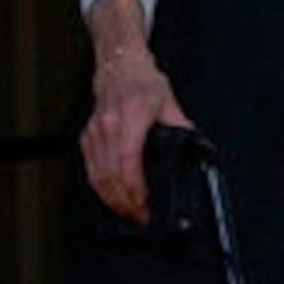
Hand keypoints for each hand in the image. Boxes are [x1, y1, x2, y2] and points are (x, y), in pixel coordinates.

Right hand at [80, 51, 192, 223]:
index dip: (134, 187)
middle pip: (110, 175)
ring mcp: (94, 133)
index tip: (144, 203)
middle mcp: (108, 126)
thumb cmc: (143, 83)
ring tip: (129, 213)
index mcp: (131, 116)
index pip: (128, 160)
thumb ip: (181, 127)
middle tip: (141, 216)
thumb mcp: (169, 103)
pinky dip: (101, 189)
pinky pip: (90, 171)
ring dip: (111, 200)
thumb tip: (197, 148)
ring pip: (97, 176)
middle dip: (125, 201)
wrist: (119, 67)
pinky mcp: (86, 138)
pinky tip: (113, 199)